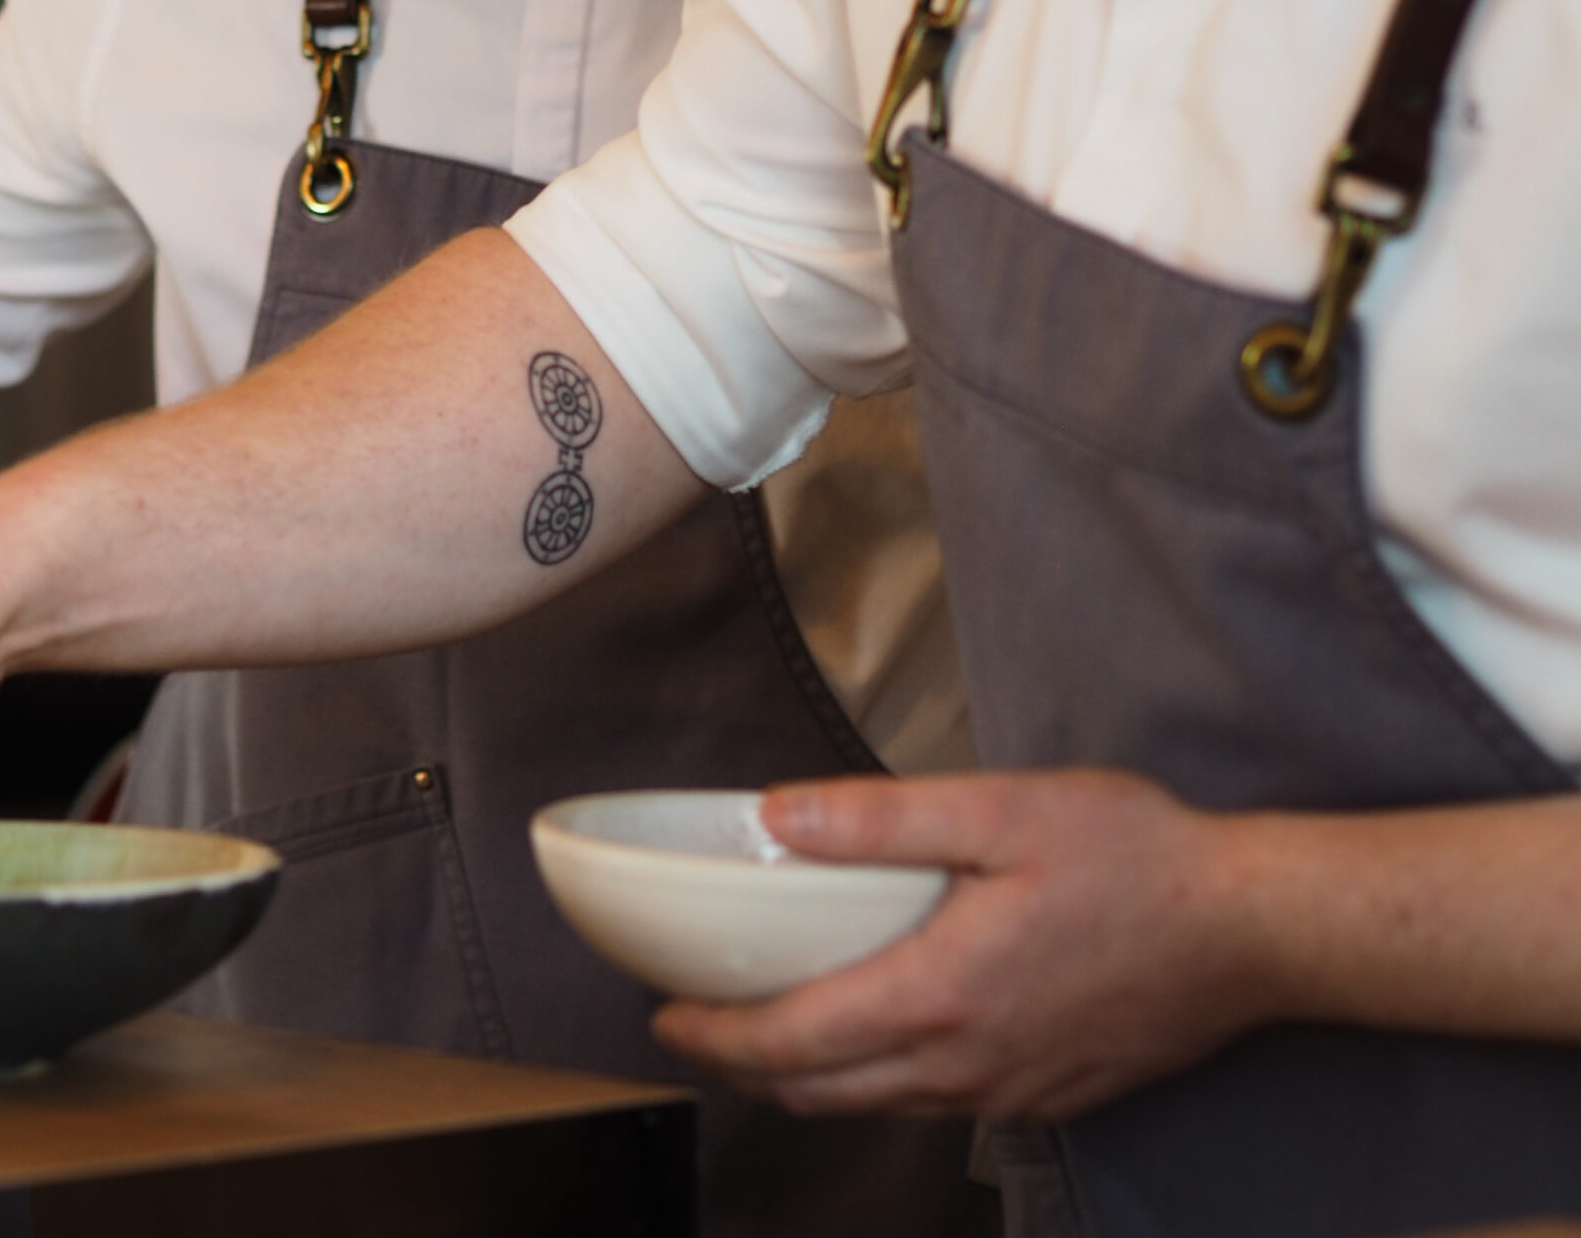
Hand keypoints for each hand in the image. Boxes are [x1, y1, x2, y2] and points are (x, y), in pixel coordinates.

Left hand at [651, 770, 1275, 1120]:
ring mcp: (1006, 1091)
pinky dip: (875, 1081)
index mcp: (940, 994)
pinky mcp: (1043, 1095)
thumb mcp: (1002, 808)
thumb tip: (780, 815)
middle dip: (741, 1068)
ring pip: (874, 1106)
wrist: (1250, 931)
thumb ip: (882, 817)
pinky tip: (875, 1032)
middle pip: (819, 1093)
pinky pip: (932, 1104)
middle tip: (693, 1025)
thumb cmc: (1136, 860)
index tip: (664, 1016)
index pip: (793, 1045)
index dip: (714, 1040)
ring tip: (764, 1029)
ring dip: (805, 1079)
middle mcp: (964, 1064)